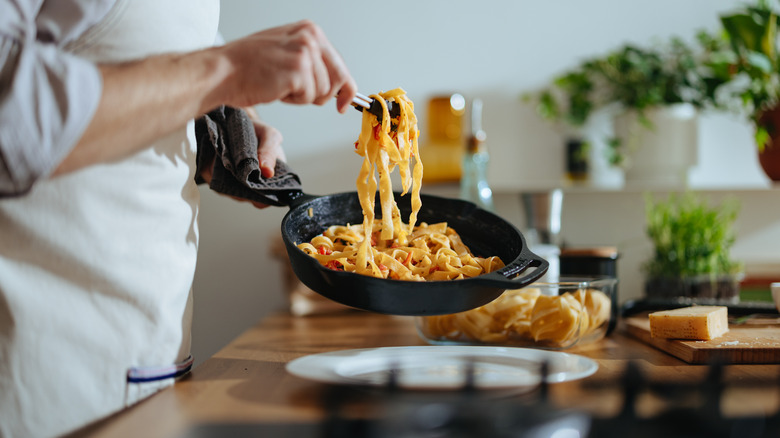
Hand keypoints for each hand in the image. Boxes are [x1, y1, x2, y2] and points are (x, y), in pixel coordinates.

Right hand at [219, 20, 356, 112]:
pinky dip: (294, 101)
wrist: (224, 71)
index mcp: (310, 30)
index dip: (345, 88)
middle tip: (299, 94)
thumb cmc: (248, 65)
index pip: (340, 63)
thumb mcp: (287, 53)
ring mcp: (306, 52)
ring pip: (323, 92)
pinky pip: (310, 98)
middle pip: (338, 79)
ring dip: (302, 97)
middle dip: (323, 95)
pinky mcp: (299, 70)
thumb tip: (339, 85)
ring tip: (280, 85)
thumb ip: (313, 63)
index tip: (345, 103)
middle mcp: (311, 37)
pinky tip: (277, 89)